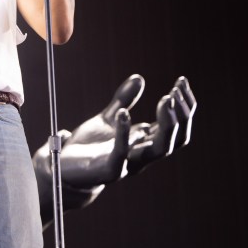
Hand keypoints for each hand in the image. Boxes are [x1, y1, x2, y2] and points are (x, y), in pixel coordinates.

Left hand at [45, 74, 196, 189]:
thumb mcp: (107, 119)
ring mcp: (128, 164)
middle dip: (181, 114)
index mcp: (145, 143)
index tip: (181, 80)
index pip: (178, 127)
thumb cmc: (88, 146)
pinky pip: (122, 152)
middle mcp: (142, 155)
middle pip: (177, 140)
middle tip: (175, 90)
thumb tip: (139, 78)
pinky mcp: (109, 170)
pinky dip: (124, 132)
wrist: (62, 169)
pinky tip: (123, 112)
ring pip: (161, 149)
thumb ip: (123, 100)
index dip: (184, 106)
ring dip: (167, 124)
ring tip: (166, 98)